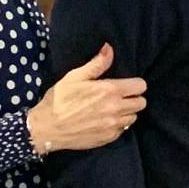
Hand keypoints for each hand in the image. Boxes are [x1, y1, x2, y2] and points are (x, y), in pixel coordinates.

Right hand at [27, 43, 146, 153]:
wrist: (47, 127)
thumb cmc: (60, 99)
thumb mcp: (75, 77)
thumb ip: (97, 64)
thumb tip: (109, 49)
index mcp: (110, 91)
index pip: (140, 86)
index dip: (135, 84)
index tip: (126, 85)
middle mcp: (116, 109)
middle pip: (141, 103)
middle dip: (133, 98)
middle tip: (120, 97)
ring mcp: (113, 126)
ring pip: (133, 117)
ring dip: (126, 112)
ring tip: (112, 109)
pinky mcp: (108, 138)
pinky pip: (122, 130)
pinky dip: (117, 125)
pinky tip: (105, 120)